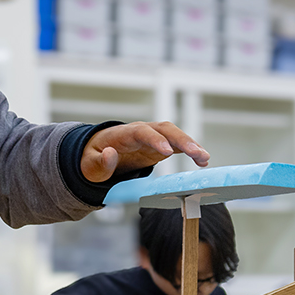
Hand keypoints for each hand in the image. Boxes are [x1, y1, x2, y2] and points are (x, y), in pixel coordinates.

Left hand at [81, 121, 209, 182]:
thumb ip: (100, 162)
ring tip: (204, 158)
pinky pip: (177, 145)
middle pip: (164, 129)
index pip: (141, 132)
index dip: (155, 139)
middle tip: (195, 153)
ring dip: (190, 144)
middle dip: (181, 139)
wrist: (98, 153)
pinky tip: (203, 160)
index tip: (167, 152)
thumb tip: (110, 154)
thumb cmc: (93, 158)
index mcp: (123, 134)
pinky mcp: (160, 146)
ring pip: (174, 134)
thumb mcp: (89, 165)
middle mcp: (141, 131)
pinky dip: (191, 150)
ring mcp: (152, 137)